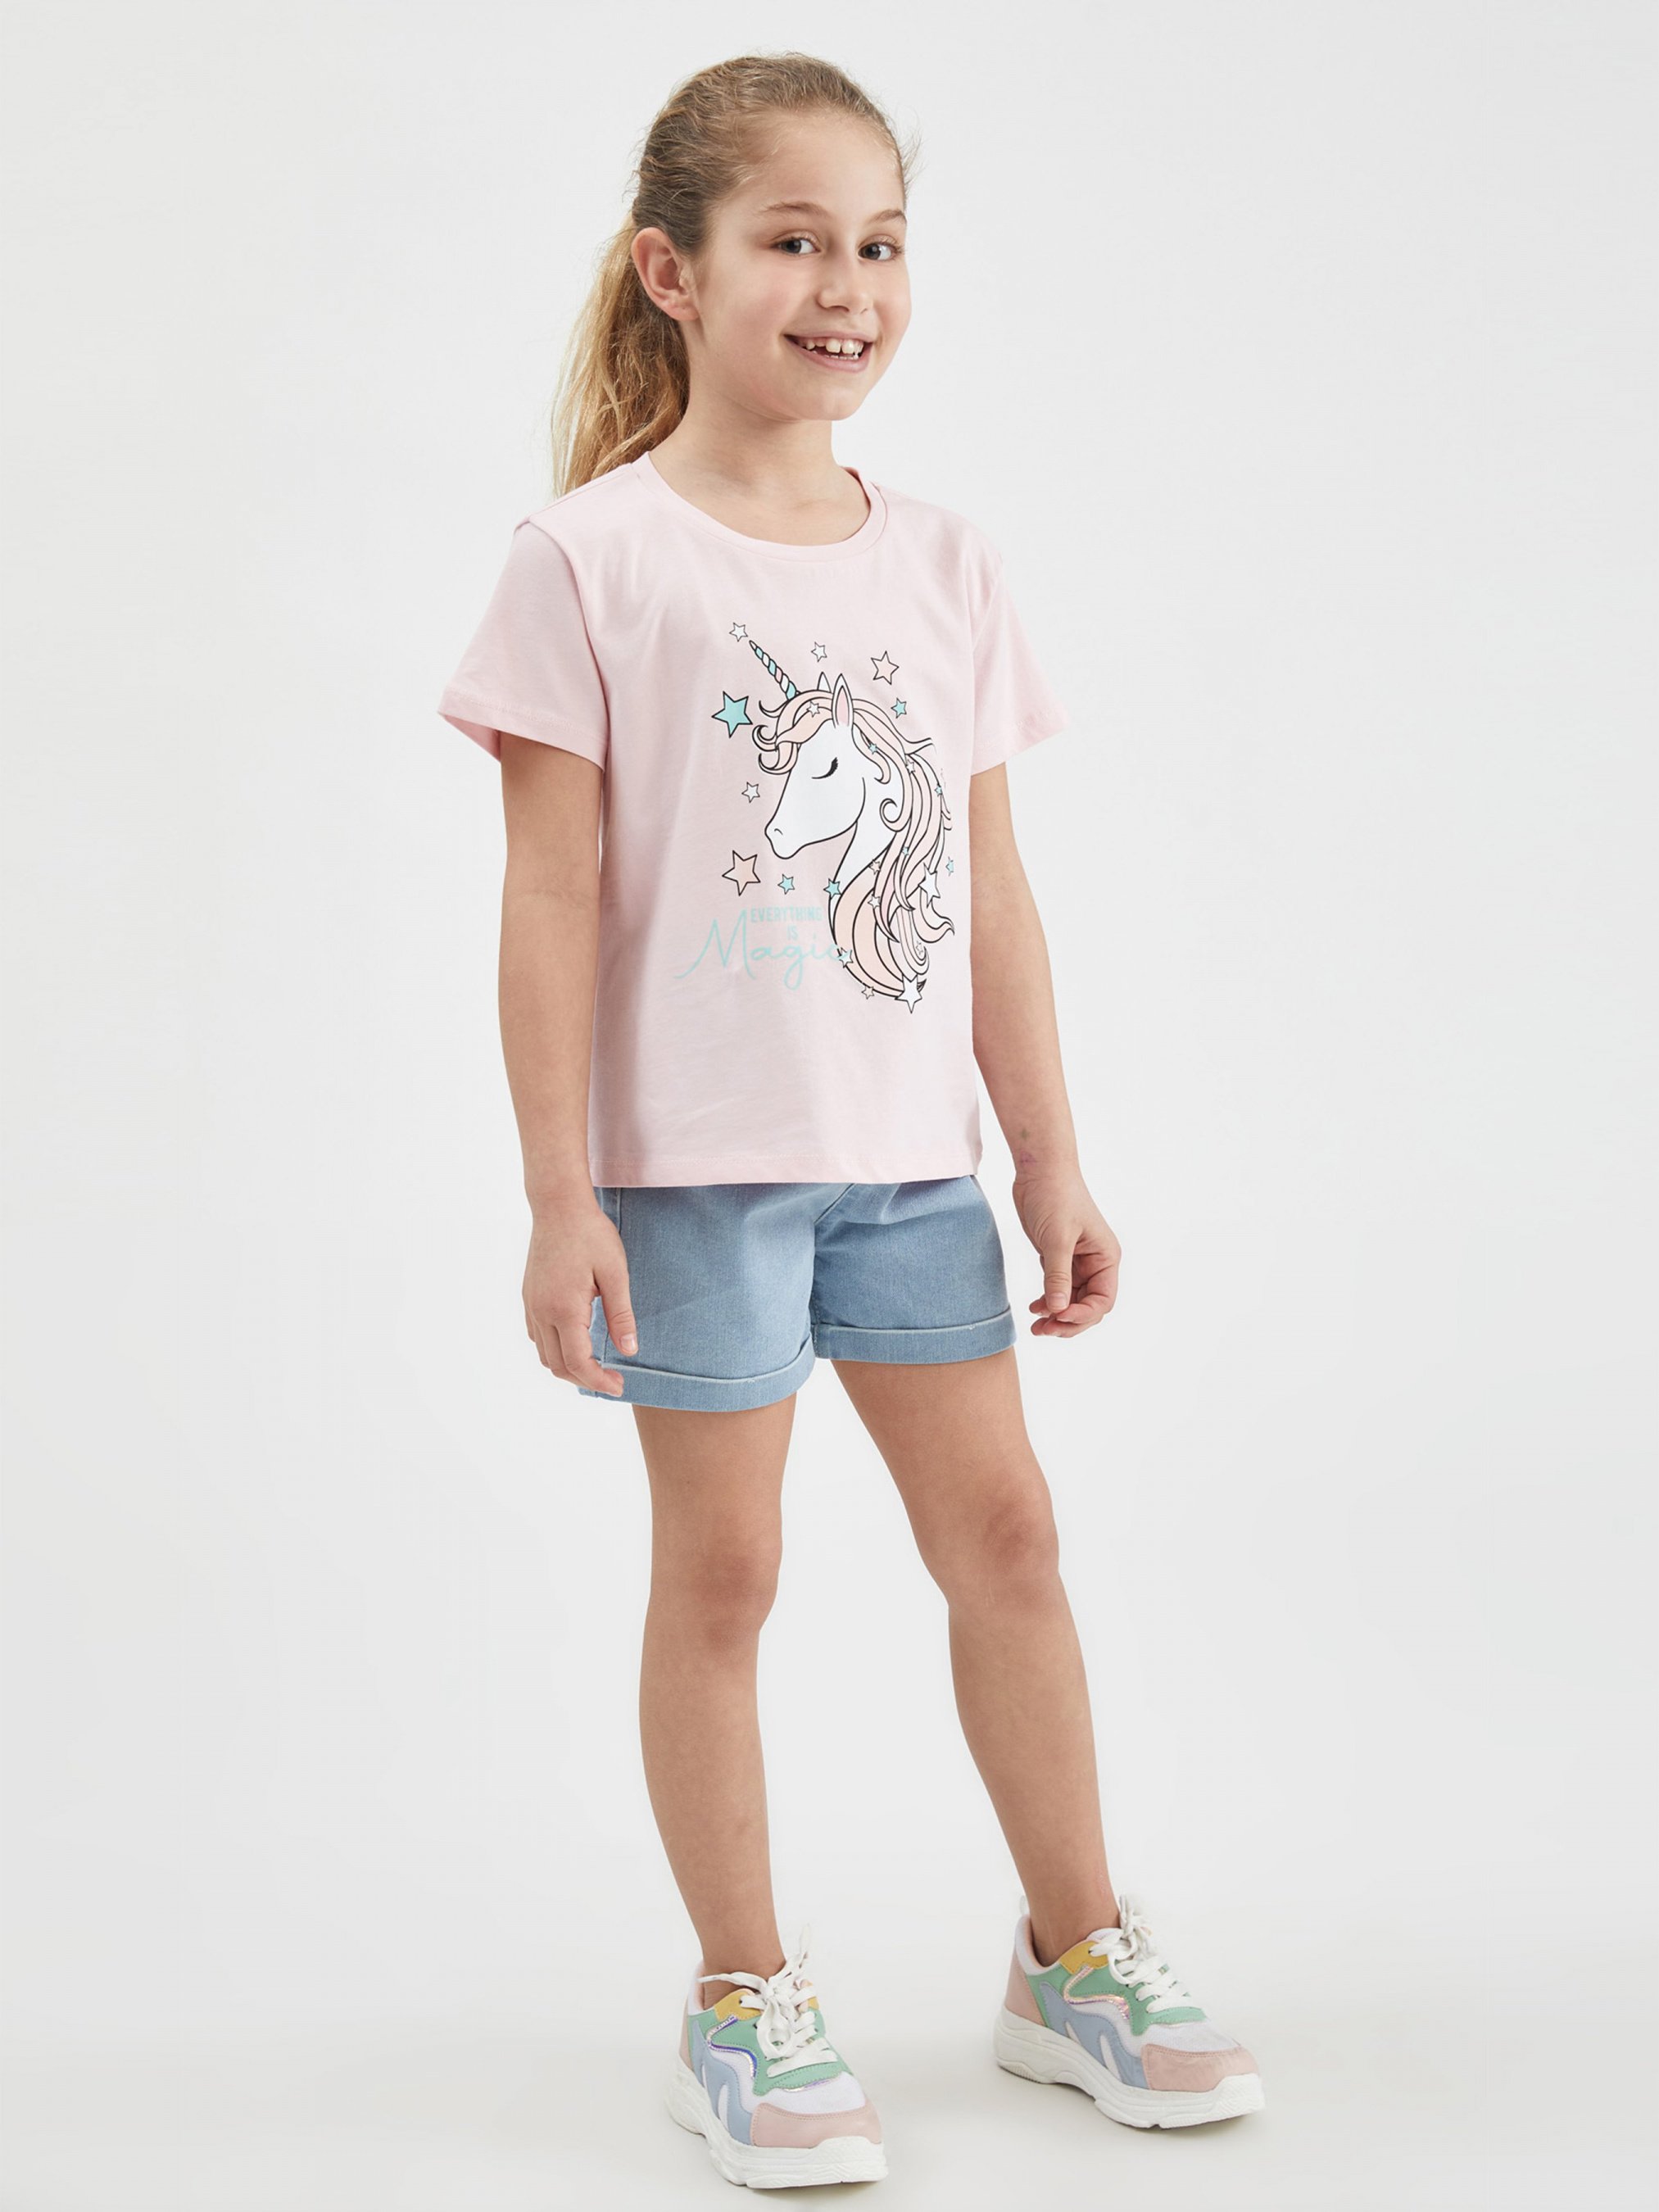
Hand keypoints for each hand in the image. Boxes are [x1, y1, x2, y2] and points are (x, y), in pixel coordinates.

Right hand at [522, 1198, 636, 1394]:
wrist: (558, 1205)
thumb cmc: (591, 1234)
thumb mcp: (615, 1273)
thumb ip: (621, 1315)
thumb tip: (629, 1351)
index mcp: (564, 1308)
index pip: (578, 1362)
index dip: (598, 1381)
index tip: (619, 1386)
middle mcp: (541, 1312)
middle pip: (558, 1365)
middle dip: (585, 1379)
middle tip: (613, 1380)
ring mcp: (531, 1305)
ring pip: (544, 1354)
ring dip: (568, 1367)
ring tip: (595, 1366)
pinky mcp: (529, 1297)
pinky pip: (537, 1336)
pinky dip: (555, 1350)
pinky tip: (575, 1342)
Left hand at [1010, 1167, 1120, 1336]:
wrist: (1039, 1170)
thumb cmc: (1055, 1196)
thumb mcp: (1057, 1239)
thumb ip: (1058, 1276)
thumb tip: (1059, 1311)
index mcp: (1106, 1257)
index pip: (1102, 1300)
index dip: (1083, 1315)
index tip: (1059, 1318)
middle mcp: (1096, 1262)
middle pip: (1088, 1305)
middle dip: (1069, 1321)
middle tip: (1044, 1331)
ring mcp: (1077, 1260)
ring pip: (1072, 1299)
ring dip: (1056, 1315)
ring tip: (1036, 1327)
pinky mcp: (1058, 1256)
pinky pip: (1058, 1287)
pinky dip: (1048, 1301)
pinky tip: (1034, 1308)